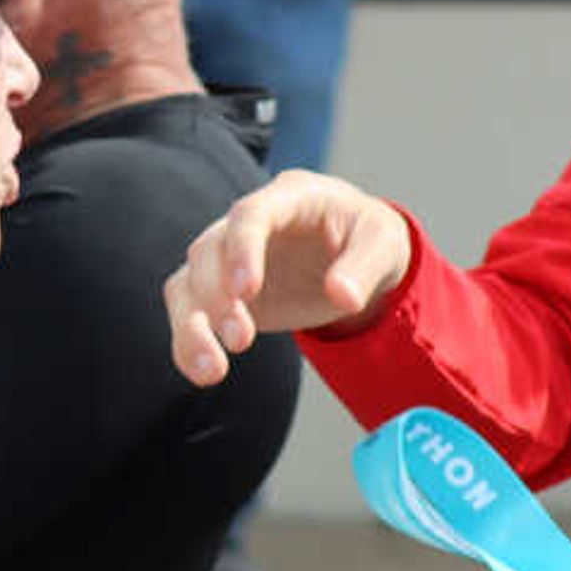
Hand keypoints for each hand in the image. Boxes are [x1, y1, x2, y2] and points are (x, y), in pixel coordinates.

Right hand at [165, 172, 413, 384]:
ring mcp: (228, 258)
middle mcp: (247, 225)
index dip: (242, 250)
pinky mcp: (222, 293)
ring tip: (212, 371)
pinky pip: (189, 313)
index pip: (250, 215)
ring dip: (191, 326)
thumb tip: (343, 297)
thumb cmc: (367, 237)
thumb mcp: (383, 244)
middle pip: (208, 251)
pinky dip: (188, 343)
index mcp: (288, 198)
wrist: (355, 256)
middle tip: (242, 340)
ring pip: (187, 284)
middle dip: (217, 297)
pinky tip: (205, 372)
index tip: (246, 292)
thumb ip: (363, 267)